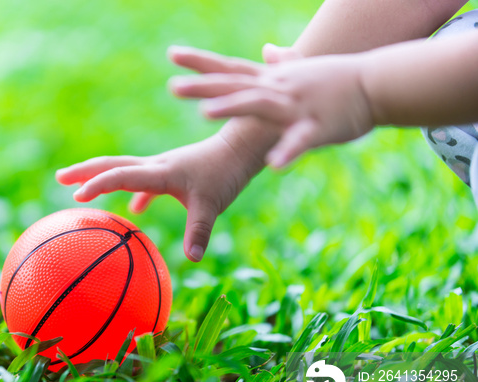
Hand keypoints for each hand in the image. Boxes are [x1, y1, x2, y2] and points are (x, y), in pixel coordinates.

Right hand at [56, 46, 280, 262]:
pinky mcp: (172, 172)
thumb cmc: (226, 173)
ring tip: (80, 188)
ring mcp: (162, 168)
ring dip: (102, 177)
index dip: (98, 185)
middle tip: (59, 177)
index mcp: (160, 172)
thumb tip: (193, 259)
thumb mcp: (213, 204)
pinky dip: (134, 192)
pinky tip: (136, 209)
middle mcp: (156, 166)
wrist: (241, 146)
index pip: (121, 175)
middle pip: (112, 165)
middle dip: (85, 171)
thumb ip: (200, 230)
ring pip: (124, 170)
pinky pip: (144, 182)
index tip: (76, 196)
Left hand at [168, 46, 374, 167]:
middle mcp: (278, 89)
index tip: (173, 55)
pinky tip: (273, 164)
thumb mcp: (304, 71)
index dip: (201, 63)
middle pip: (235, 85)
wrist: (377, 83)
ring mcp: (297, 106)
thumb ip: (282, 62)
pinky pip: (300, 141)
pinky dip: (287, 151)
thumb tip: (267, 49)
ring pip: (260, 105)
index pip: (231, 68)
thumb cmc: (338, 80)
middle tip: (172, 87)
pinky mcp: (319, 127)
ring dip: (232, 107)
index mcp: (272, 81)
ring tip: (204, 113)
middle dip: (203, 86)